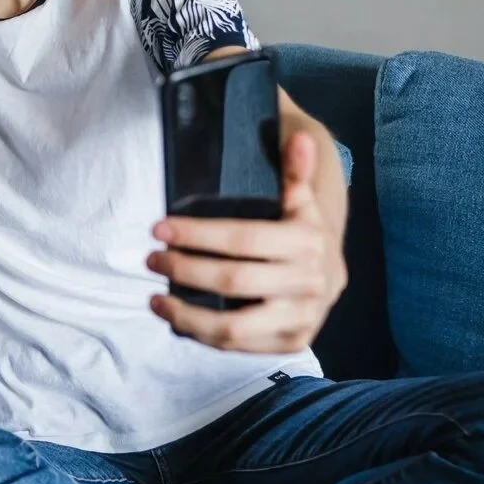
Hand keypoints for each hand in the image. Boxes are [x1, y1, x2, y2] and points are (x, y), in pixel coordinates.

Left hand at [146, 130, 346, 352]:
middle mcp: (308, 283)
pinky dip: (202, 336)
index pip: (242, 239)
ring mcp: (301, 318)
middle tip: (151, 260)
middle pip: (232, 280)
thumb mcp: (301, 202)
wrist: (332, 276)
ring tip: (155, 299)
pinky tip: (176, 320)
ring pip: (233, 325)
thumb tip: (298, 138)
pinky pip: (238, 346)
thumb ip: (295, 172)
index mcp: (307, 242)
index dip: (197, 235)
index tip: (159, 228)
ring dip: (186, 314)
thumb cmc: (302, 233)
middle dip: (184, 270)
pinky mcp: (291, 343)